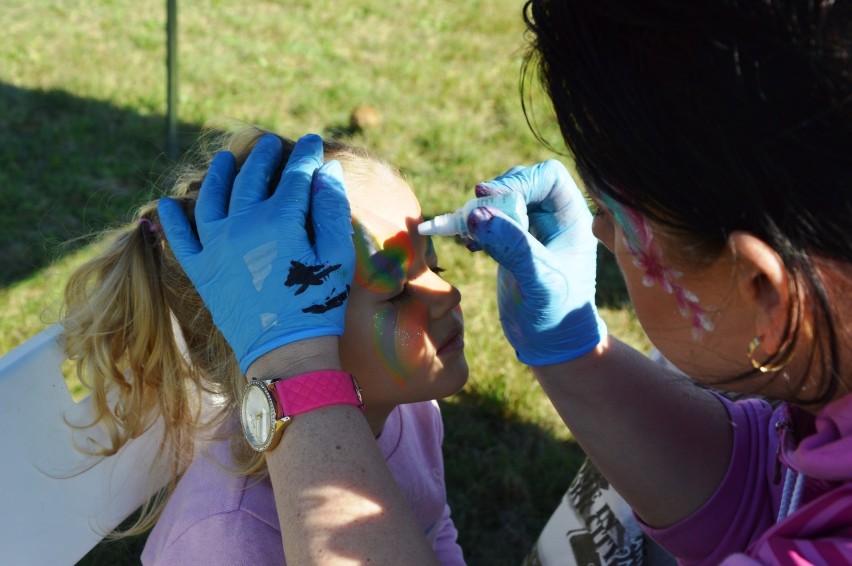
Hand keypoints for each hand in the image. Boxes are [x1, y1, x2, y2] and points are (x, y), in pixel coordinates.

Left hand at [158, 134, 354, 372]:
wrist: (286, 351)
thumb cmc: (319, 302)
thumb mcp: (337, 253)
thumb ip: (331, 207)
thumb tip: (326, 169)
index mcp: (280, 218)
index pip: (294, 174)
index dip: (305, 155)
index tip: (310, 142)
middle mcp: (242, 223)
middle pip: (251, 178)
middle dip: (264, 157)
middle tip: (270, 146)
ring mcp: (216, 246)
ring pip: (213, 196)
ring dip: (220, 174)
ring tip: (225, 160)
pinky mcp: (202, 270)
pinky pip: (180, 238)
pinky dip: (172, 219)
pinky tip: (168, 204)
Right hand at [468, 160, 605, 364]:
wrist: (551, 346)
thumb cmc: (557, 316)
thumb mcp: (538, 281)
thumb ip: (512, 246)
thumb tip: (476, 215)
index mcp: (572, 220)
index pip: (548, 177)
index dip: (519, 182)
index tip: (490, 200)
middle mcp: (554, 220)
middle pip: (521, 182)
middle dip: (494, 196)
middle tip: (472, 217)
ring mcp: (531, 231)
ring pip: (501, 200)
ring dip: (479, 211)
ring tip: (465, 232)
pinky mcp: (511, 244)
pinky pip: (490, 221)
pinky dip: (474, 226)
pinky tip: (468, 243)